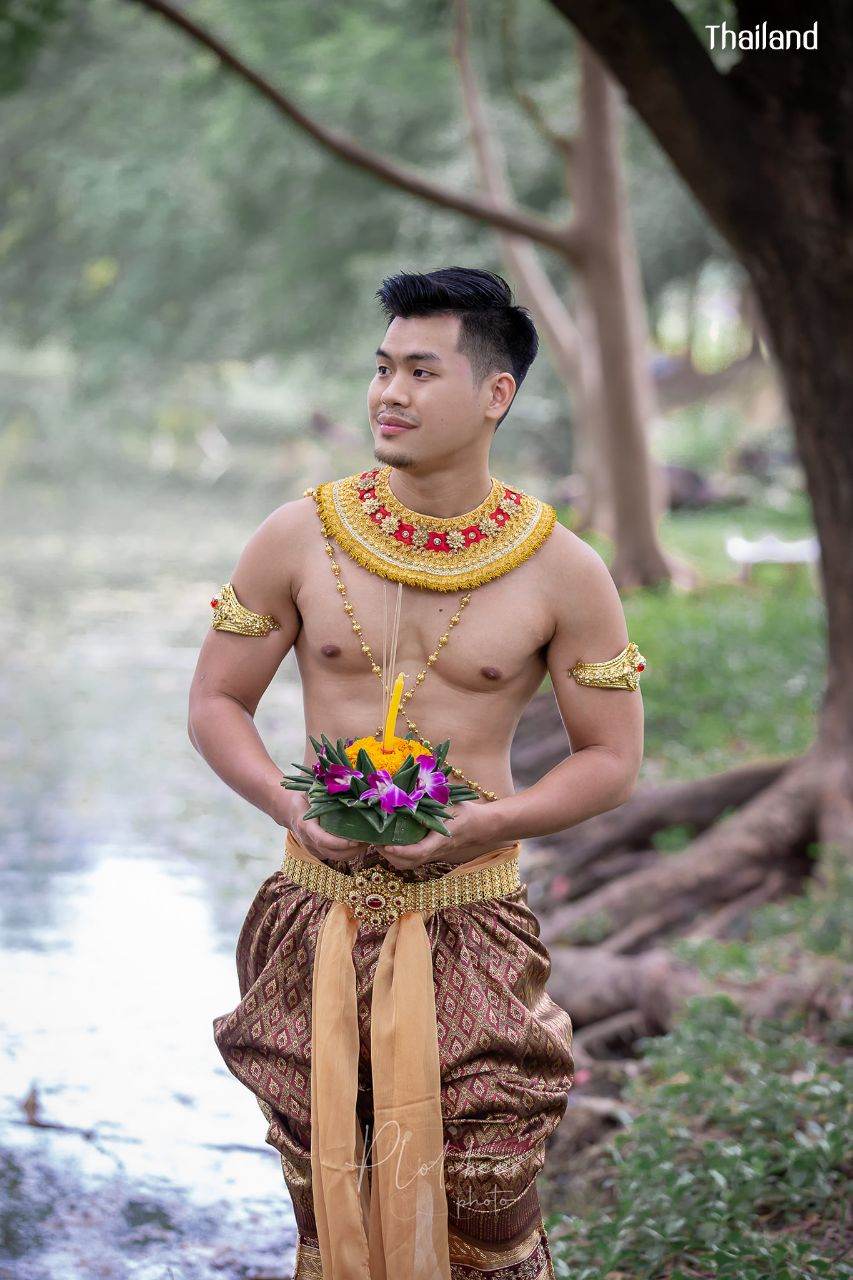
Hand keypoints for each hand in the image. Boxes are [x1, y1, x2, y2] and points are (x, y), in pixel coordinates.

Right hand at [278, 789, 371, 862]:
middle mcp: (308, 840)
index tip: (356, 840)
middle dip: (352, 850)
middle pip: (332, 853)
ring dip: (352, 853)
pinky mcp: (317, 851)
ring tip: (368, 842)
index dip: (340, 843)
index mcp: (306, 825)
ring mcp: (312, 848)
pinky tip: (359, 844)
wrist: (288, 810)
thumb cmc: (303, 797)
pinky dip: (348, 853)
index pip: (323, 840)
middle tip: (369, 840)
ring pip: (335, 857)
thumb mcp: (310, 790)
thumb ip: (323, 786)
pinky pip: (334, 856)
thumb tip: (341, 777)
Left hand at [381, 801, 501, 871]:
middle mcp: (435, 851)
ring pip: (409, 864)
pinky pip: (411, 861)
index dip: (402, 851)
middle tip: (374, 840)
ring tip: (379, 842)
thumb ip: (432, 796)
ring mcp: (432, 855)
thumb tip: (412, 783)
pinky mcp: (430, 854)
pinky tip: (390, 842)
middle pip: (409, 862)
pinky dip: (398, 856)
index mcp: (440, 838)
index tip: (387, 846)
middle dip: (389, 855)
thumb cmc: (464, 812)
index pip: (419, 851)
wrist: (479, 826)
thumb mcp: (450, 802)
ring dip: (391, 857)